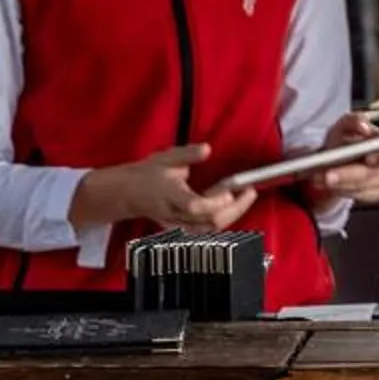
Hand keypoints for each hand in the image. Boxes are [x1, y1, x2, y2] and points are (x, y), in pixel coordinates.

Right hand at [70, 143, 259, 232]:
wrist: (129, 194)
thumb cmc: (147, 175)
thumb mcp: (165, 158)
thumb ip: (187, 154)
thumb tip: (207, 149)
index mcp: (170, 194)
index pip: (194, 205)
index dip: (215, 202)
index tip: (230, 190)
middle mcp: (176, 213)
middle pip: (209, 221)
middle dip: (234, 209)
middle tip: (249, 192)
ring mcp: (180, 224)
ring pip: (211, 228)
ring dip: (232, 215)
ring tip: (245, 198)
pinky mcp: (184, 229)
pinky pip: (208, 230)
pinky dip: (223, 220)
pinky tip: (232, 207)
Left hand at [307, 112, 378, 203]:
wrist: (335, 157)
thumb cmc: (346, 137)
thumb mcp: (346, 123)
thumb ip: (355, 119)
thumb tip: (364, 126)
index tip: (368, 158)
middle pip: (376, 174)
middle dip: (350, 174)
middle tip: (328, 174)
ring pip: (363, 187)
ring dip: (339, 183)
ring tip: (318, 178)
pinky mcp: (375, 195)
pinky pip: (359, 196)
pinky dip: (341, 190)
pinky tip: (326, 185)